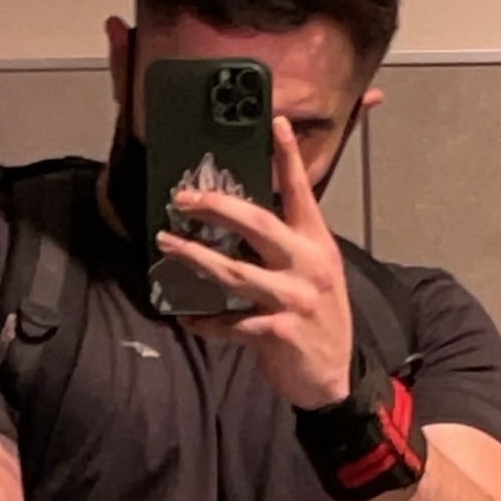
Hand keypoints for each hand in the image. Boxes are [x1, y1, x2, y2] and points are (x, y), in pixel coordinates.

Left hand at [154, 115, 355, 410]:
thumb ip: (289, 245)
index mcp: (318, 245)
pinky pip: (230, 323)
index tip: (276, 122)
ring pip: (234, 273)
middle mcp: (308, 266)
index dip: (289, 158)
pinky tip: (187, 318)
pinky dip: (205, 321)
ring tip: (166, 244)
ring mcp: (294, 300)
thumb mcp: (316, 273)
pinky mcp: (278, 333)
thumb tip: (246, 219)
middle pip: (258, 224)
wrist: (334, 377)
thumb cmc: (319, 319)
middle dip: (217, 207)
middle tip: (183, 198)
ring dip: (195, 257)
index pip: (303, 193)